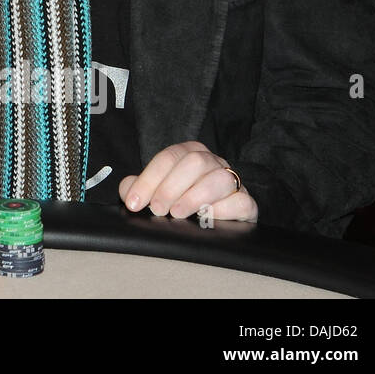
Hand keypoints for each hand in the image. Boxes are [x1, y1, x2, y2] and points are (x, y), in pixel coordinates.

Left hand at [119, 141, 257, 222]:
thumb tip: (128, 192)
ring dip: (195, 197)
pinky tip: (206, 218)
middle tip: (157, 209)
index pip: (168, 158)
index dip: (148, 180)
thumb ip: (138, 188)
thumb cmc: (180, 200)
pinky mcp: (246, 203)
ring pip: (220, 178)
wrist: (215, 220)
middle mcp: (212, 162)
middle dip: (170, 187)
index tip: (134, 202)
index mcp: (188, 153)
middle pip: (194, 163)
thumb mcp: (156, 191)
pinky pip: (240, 201)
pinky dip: (222, 210)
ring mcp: (232, 181)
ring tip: (177, 214)